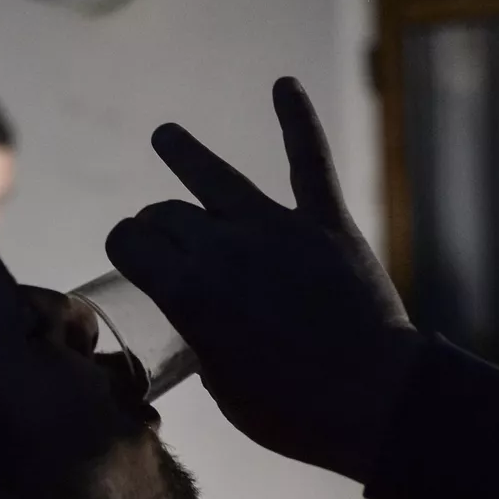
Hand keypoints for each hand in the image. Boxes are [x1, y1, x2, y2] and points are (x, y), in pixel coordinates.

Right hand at [106, 78, 417, 481]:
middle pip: (168, 214)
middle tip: (157, 231)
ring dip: (185, 154)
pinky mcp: (327, 224)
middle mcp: (223, 249)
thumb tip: (200, 324)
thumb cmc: (292, 412)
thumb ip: (203, 340)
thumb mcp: (222, 388)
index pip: (130, 243)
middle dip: (154, 221)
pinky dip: (296, 119)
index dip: (124, 246)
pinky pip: (309, 161)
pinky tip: (284, 86)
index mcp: (188, 292)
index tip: (129, 252)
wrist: (375, 400)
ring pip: (217, 178)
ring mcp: (277, 230)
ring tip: (166, 136)